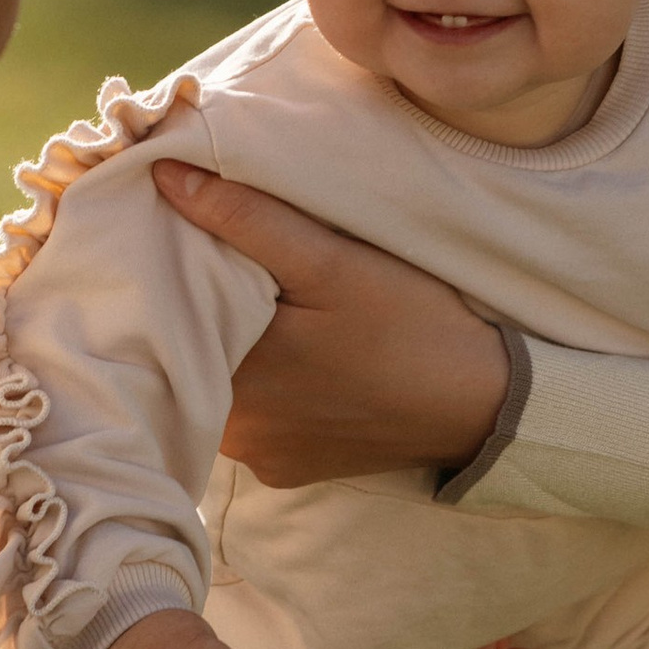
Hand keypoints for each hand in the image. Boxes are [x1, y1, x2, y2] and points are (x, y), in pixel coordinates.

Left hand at [150, 163, 512, 486]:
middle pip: (188, 357)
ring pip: (214, 390)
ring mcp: (260, 456)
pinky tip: (290, 360)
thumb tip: (164, 179)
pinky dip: (259, 389)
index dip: (167, 274)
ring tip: (258, 311)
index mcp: (233, 379)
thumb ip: (248, 220)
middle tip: (220, 264)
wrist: (484, 406)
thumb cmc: (413, 327)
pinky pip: (250, 421)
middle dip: (195, 312)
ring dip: (226, 353)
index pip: (166, 320)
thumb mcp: (334, 261)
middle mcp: (234, 433)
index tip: (179, 238)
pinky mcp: (287, 469)